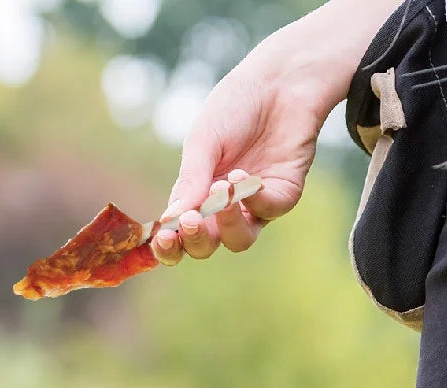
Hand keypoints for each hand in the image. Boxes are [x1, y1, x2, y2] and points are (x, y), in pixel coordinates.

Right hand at [153, 0, 401, 264]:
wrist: (282, 81)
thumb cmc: (236, 106)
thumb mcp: (204, 142)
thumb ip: (190, 181)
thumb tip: (170, 219)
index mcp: (196, 196)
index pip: (177, 236)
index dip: (168, 246)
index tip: (163, 236)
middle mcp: (223, 208)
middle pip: (205, 247)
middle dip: (195, 240)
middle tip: (190, 220)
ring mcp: (255, 205)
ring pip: (238, 241)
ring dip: (228, 224)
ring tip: (223, 190)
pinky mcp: (283, 195)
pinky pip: (267, 212)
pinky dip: (254, 199)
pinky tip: (246, 175)